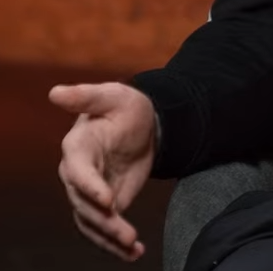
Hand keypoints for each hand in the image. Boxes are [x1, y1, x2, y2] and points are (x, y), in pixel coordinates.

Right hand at [50, 82, 157, 261]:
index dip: (90, 187)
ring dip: (110, 236)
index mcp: (78, 148)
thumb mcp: (113, 96)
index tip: (109, 200)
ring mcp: (90, 193)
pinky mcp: (105, 205)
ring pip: (92, 221)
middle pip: (84, 203)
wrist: (142, 125)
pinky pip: (105, 228)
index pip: (78, 171)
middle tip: (124, 232)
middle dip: (103, 219)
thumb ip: (87, 97)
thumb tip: (55, 92)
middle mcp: (78, 175)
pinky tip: (134, 253)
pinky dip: (117, 243)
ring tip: (131, 245)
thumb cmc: (124, 107)